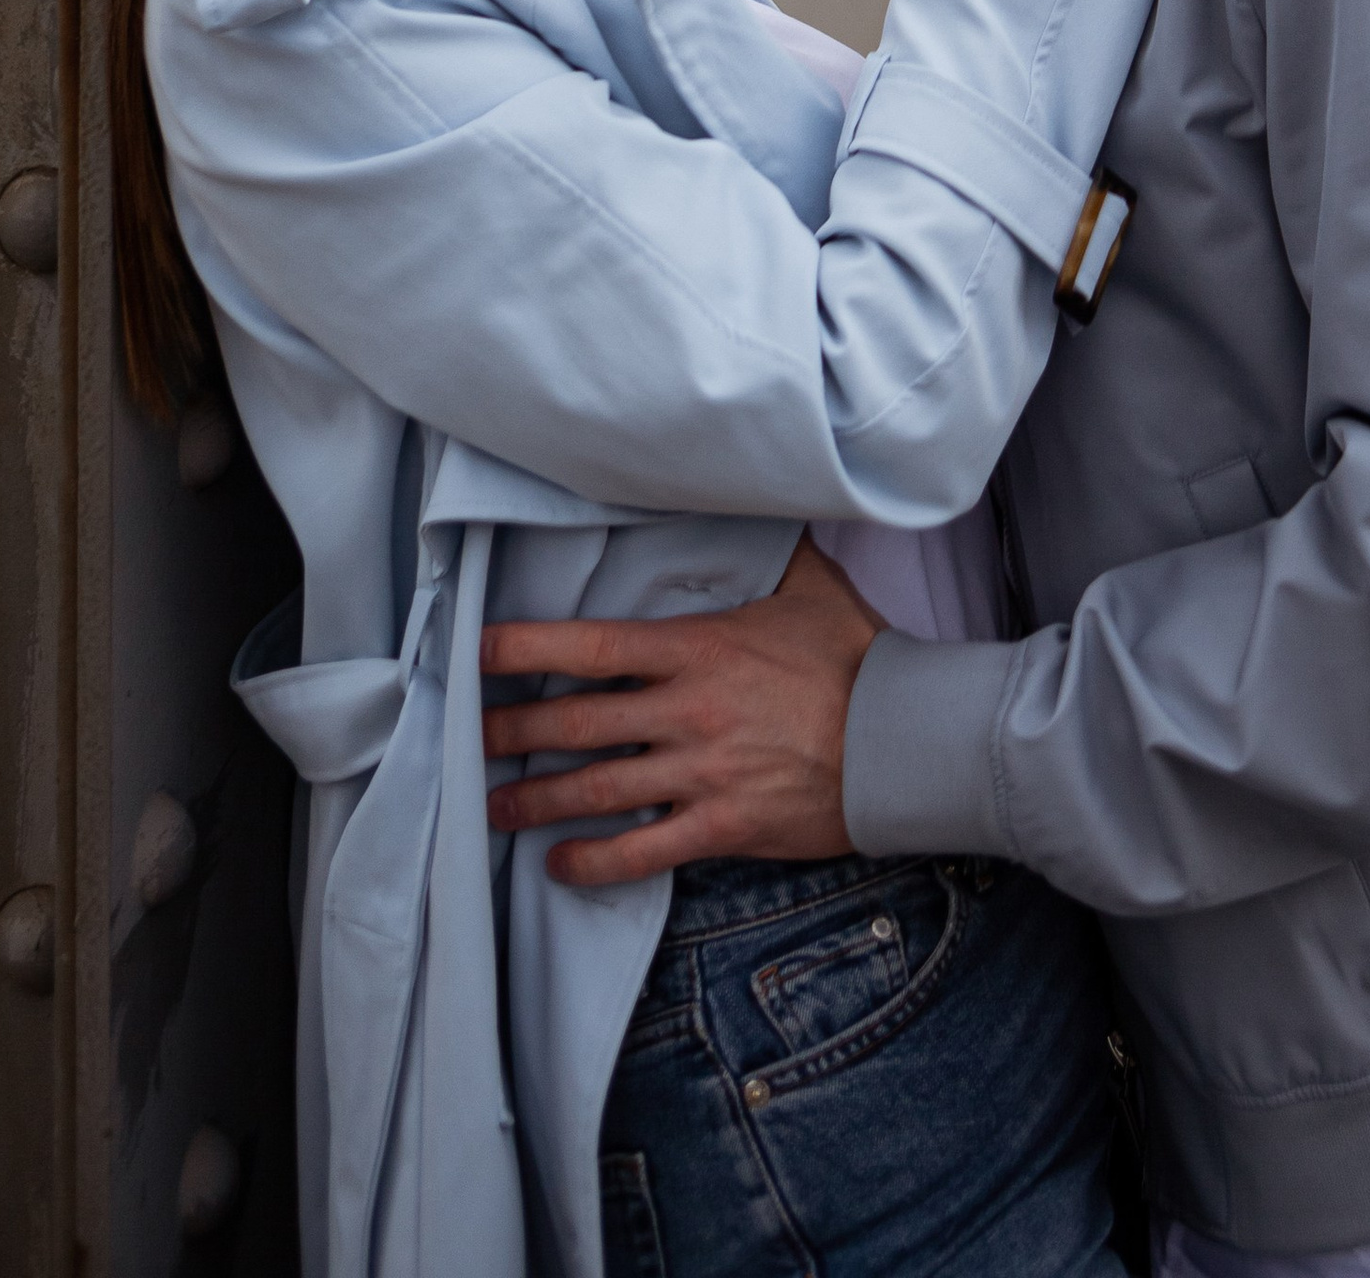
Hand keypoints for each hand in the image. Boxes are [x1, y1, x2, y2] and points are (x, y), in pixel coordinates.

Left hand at [480, 536, 884, 886]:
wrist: (900, 740)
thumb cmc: (856, 658)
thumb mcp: (812, 588)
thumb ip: (767, 553)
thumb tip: (751, 503)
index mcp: (699, 648)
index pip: (592, 643)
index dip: (526, 647)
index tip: (480, 651)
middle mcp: (687, 710)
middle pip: (575, 722)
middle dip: (511, 731)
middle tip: (469, 738)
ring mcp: (700, 772)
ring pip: (595, 791)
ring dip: (535, 801)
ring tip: (494, 807)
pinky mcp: (719, 825)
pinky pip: (640, 853)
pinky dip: (592, 863)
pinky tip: (559, 865)